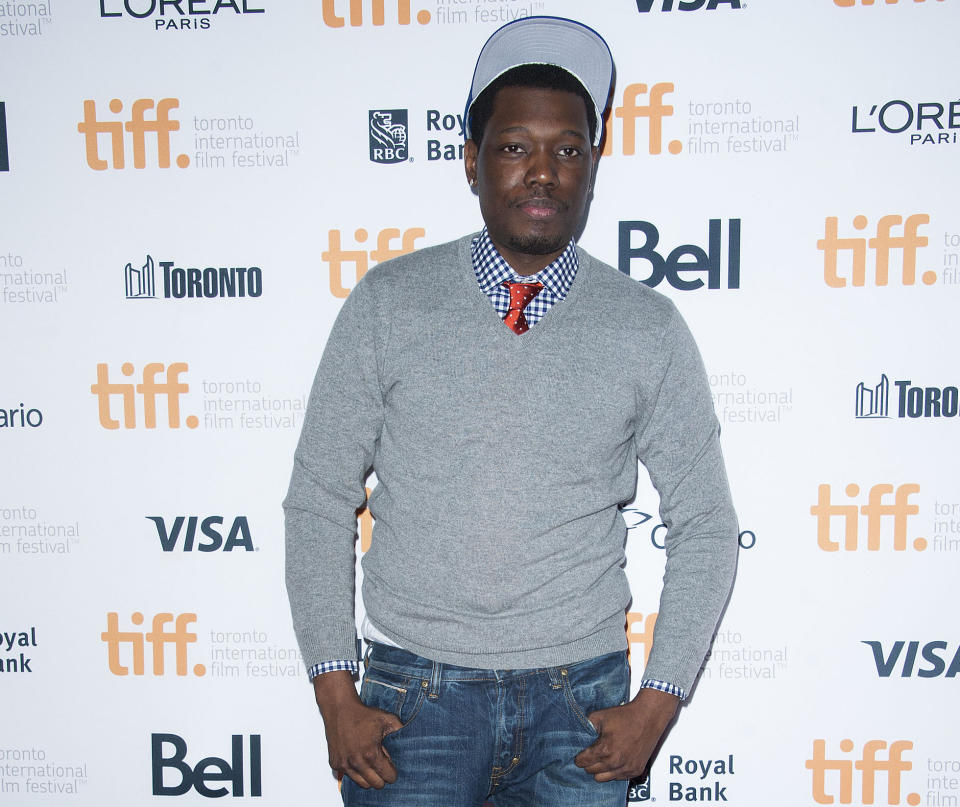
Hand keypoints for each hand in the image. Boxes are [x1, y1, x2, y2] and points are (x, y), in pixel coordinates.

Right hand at [314, 671, 402, 788]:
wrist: (340, 709)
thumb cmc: (363, 714)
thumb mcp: (387, 719)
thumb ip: (401, 732)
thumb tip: (410, 743)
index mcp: (370, 754)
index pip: (387, 776)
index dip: (392, 773)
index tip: (392, 767)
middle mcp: (356, 762)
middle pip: (375, 784)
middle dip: (382, 777)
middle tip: (382, 766)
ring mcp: (344, 764)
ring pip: (362, 783)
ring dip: (368, 776)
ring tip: (371, 762)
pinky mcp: (335, 763)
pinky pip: (348, 776)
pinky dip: (355, 771)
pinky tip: (358, 759)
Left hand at [574, 687, 678, 781]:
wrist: (648, 717)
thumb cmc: (625, 716)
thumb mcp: (599, 717)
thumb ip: (585, 727)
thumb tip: (577, 734)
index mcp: (604, 750)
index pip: (583, 762)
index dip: (579, 757)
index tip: (580, 755)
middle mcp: (615, 762)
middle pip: (591, 772)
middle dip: (589, 763)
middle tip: (593, 754)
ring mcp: (626, 768)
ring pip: (603, 778)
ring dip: (601, 769)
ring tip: (604, 758)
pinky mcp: (635, 770)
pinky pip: (618, 778)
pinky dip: (615, 771)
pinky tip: (616, 759)